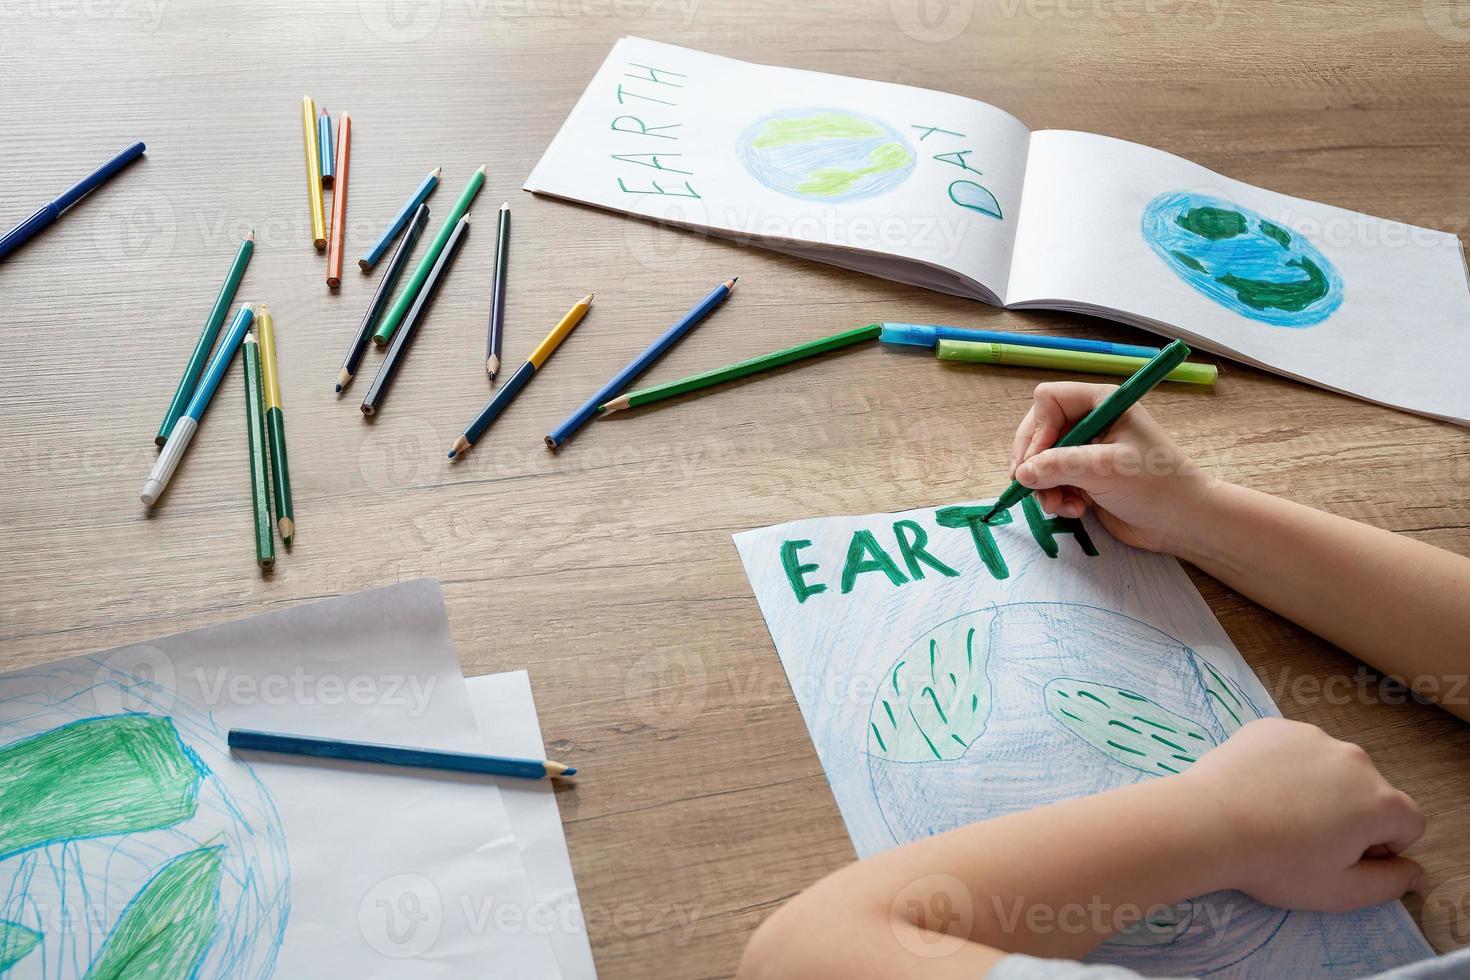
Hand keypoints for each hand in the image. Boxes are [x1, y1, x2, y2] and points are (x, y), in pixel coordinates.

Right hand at [1007, 382, 1217, 552]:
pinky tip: (1075, 511)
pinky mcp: (1086, 478)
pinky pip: (1054, 482)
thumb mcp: (1104, 469)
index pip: (1048, 401)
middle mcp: (1092, 422)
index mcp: (1101, 403)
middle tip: (1031, 486)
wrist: (1184, 522)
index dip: (1038, 430)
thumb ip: (1058, 466)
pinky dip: (1057, 497)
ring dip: (1044, 486)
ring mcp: (1088, 451)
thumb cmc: (1155, 485)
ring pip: (1042, 461)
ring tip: (1060, 505)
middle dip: (1034, 462)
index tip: (1038, 461)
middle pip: (1039, 431)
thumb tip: (1021, 474)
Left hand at [1184, 718, 1424, 911]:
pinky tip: (1257, 791)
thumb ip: (1391, 883)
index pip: (1407, 824)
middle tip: (1304, 840)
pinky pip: (1293, 751)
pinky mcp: (1274, 727)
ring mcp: (1312, 736)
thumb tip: (1416, 873)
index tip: (1343, 857)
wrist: (1206, 823)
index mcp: (1379, 800)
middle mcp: (1354, 759)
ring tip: (1276, 815)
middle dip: (1351, 817)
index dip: (1382, 848)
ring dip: (1318, 790)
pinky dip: (1284, 769)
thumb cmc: (1275, 863)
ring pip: (1331, 770)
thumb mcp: (1341, 892)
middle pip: (1370, 793)